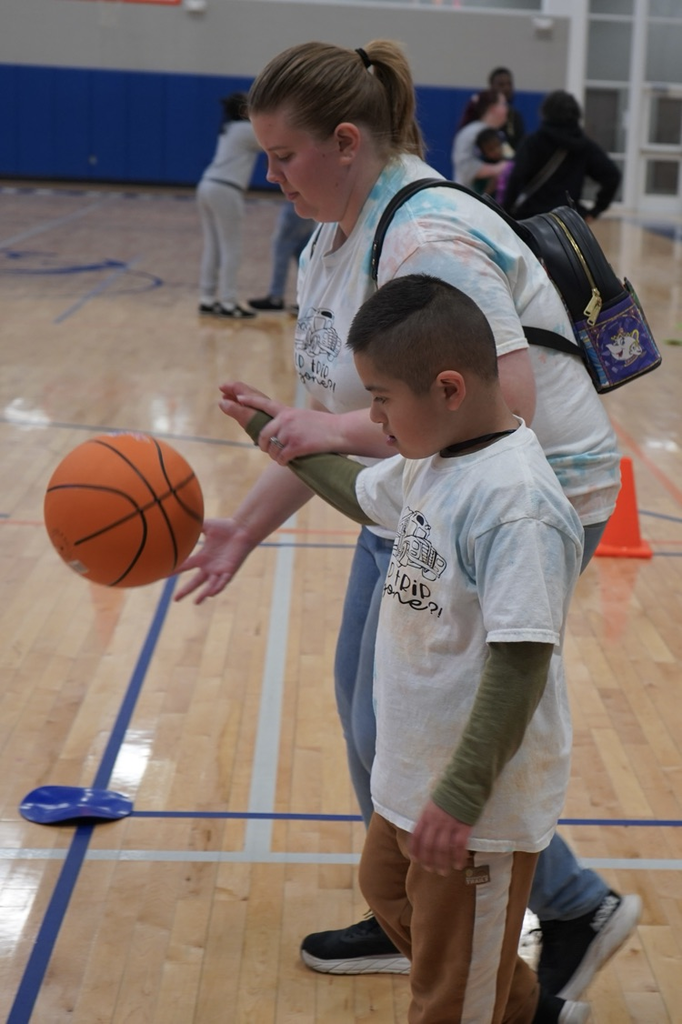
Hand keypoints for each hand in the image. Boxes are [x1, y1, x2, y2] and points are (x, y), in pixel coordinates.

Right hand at [174, 516, 256, 603]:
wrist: (242, 528)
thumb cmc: (226, 527)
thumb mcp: (206, 526)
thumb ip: (193, 526)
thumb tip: (179, 518)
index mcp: (203, 557)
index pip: (185, 566)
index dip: (174, 571)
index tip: (162, 576)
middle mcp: (210, 566)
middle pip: (195, 582)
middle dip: (185, 591)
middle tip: (175, 600)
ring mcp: (220, 570)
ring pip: (210, 585)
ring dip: (203, 594)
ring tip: (196, 602)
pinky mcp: (230, 570)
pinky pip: (223, 581)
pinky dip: (218, 587)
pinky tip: (211, 593)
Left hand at [220, 380, 342, 464]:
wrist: (341, 431)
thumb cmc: (326, 426)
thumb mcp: (305, 416)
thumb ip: (290, 420)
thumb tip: (279, 431)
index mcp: (287, 411)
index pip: (264, 404)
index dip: (250, 401)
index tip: (238, 398)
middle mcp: (285, 420)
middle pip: (263, 436)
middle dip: (266, 446)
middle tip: (272, 451)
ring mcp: (290, 433)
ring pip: (272, 450)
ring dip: (277, 456)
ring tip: (287, 457)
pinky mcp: (296, 446)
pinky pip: (281, 458)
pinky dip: (283, 462)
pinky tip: (289, 462)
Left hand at [408, 800, 472, 873]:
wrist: (463, 784)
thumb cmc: (447, 795)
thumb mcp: (431, 804)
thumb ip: (427, 819)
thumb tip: (423, 834)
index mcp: (426, 816)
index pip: (416, 836)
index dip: (415, 850)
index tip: (416, 860)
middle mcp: (435, 822)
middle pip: (429, 846)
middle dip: (429, 861)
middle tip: (431, 870)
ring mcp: (449, 824)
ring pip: (443, 849)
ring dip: (443, 863)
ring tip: (444, 872)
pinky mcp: (463, 826)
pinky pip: (459, 846)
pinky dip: (458, 857)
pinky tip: (459, 864)